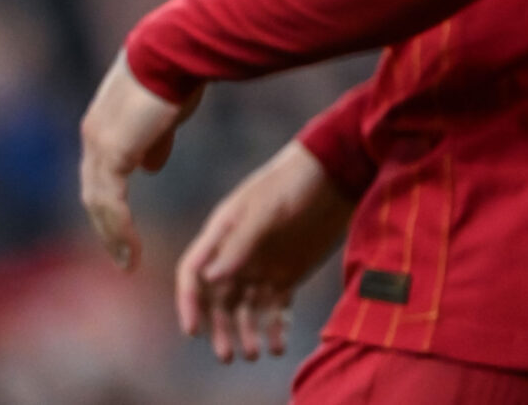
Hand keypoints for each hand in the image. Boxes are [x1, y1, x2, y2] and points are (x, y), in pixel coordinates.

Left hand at [78, 53, 199, 271]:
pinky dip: (121, 227)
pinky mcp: (113, 152)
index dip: (112, 203)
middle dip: (107, 226)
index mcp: (105, 128)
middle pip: (94, 194)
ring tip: (129, 260)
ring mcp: (99, 146)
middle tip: (122, 254)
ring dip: (112, 234)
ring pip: (98, 203)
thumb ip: (157, 141)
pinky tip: (133, 247)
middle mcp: (95, 139)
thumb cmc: (180, 71)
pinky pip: (112, 201)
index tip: (125, 226)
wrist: (177, 50)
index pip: (102, 175)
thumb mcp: (168, 113)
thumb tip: (152, 166)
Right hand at [176, 140, 356, 363]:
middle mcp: (237, 256)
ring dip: (247, 333)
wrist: (337, 172)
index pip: (193, 274)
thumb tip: (210, 279)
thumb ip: (240, 243)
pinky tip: (279, 345)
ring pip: (246, 309)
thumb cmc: (294, 181)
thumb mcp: (266, 208)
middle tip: (227, 355)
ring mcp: (262, 266)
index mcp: (222, 235)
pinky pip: (277, 307)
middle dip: (220, 329)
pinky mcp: (289, 273)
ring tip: (254, 354)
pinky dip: (276, 328)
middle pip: (218, 300)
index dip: (189, 303)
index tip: (194, 330)